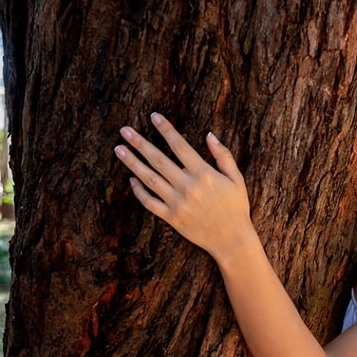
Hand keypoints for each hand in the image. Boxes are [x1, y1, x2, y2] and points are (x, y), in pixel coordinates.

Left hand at [113, 113, 252, 260]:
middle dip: (140, 143)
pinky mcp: (171, 217)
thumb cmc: (236, 207)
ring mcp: (177, 203)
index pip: (180, 146)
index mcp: (204, 174)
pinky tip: (132, 180)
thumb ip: (223, 156)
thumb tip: (209, 134)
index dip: (166, 130)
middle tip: (124, 130)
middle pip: (158, 160)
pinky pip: (150, 203)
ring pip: (149, 179)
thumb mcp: (236, 179)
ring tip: (119, 149)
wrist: (231, 240)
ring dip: (132, 163)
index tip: (154, 116)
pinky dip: (139, 191)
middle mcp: (187, 187)